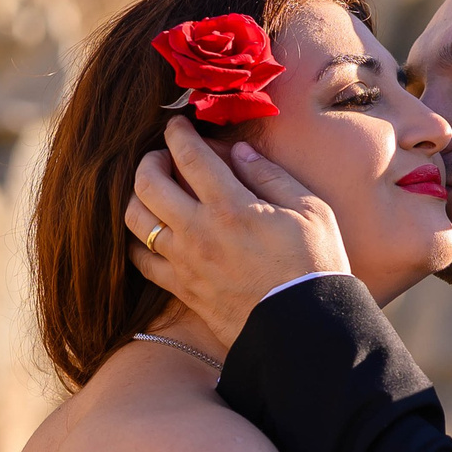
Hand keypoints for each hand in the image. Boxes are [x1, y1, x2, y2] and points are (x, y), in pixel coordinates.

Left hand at [125, 118, 351, 344]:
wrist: (305, 328)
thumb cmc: (315, 266)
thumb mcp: (310, 210)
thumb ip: (270, 176)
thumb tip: (238, 151)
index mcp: (232, 206)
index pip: (189, 156)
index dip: (177, 133)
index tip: (176, 123)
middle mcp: (199, 231)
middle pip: (147, 183)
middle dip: (149, 160)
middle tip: (162, 156)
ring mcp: (185, 262)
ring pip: (136, 220)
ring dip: (137, 198)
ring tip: (153, 192)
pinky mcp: (182, 289)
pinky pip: (141, 261)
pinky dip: (138, 241)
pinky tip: (152, 234)